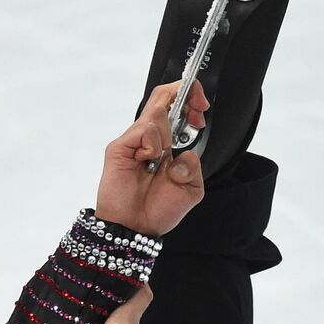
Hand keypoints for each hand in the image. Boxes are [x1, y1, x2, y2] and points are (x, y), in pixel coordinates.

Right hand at [94, 80, 208, 237]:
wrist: (135, 228)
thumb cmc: (157, 211)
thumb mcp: (191, 190)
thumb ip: (194, 167)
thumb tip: (184, 153)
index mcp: (166, 145)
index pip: (175, 106)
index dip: (190, 97)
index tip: (202, 108)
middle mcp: (150, 139)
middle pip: (163, 96)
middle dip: (186, 95)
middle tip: (197, 111)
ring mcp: (134, 141)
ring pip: (156, 111)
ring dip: (168, 132)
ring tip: (160, 159)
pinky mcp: (120, 147)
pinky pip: (143, 130)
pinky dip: (153, 144)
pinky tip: (148, 161)